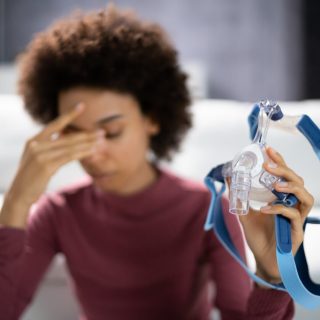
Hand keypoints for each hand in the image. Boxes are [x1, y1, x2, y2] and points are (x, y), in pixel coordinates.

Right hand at [6, 103, 103, 206]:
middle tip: (102, 132)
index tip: (82, 106)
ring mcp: (40, 155)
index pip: (55, 124)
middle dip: (87, 134)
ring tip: (102, 141)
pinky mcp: (46, 166)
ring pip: (70, 147)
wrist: (18, 195)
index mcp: (34, 140)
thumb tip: (66, 138)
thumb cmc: (31, 177)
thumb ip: (49, 147)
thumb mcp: (36, 158)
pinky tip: (93, 151)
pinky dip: (83, 153)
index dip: (69, 115)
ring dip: (88, 144)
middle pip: (67, 137)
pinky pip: (69, 157)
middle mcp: (36, 144)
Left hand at [238, 147, 313, 282]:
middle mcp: (292, 205)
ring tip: (275, 185)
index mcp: (282, 198)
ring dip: (290, 187)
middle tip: (268, 165)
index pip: (284, 175)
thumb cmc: (258, 236)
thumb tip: (228, 178)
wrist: (264, 260)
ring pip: (305, 196)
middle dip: (284, 170)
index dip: (279, 161)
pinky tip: (265, 209)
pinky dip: (279, 210)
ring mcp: (296, 218)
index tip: (267, 149)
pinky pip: (293, 216)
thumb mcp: (245, 213)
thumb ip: (238, 197)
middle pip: (298, 181)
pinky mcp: (296, 231)